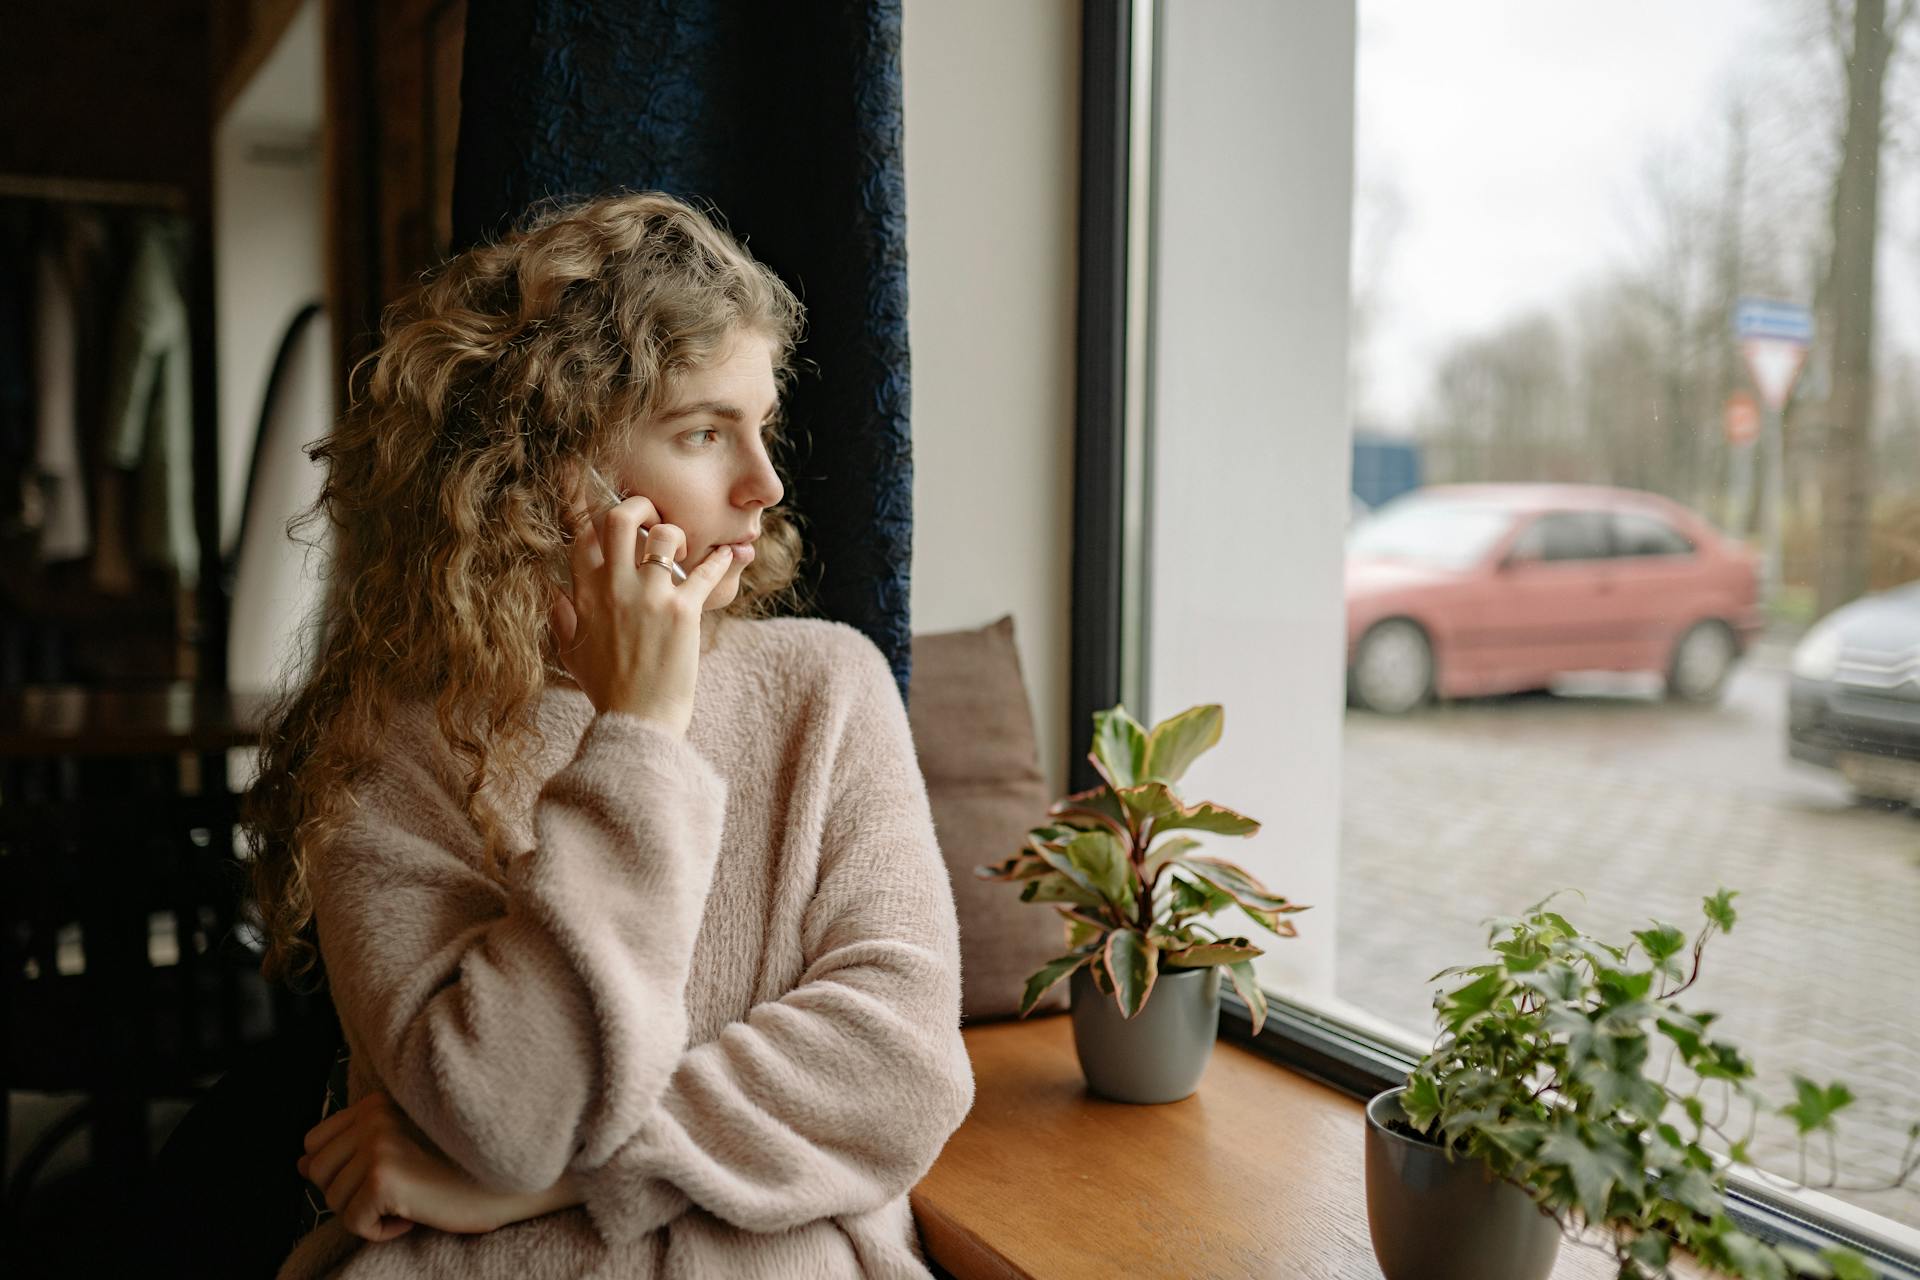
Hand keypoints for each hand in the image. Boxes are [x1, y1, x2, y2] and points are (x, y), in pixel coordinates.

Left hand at [298, 1093, 572, 1239]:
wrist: (512, 1178)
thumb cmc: (466, 1163)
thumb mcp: (406, 1142)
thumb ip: (354, 1142)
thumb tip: (300, 1164)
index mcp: (377, 1101)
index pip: (315, 1141)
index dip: (341, 1168)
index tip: (383, 1176)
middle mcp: (373, 1115)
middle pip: (315, 1172)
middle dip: (349, 1192)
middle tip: (397, 1191)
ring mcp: (376, 1144)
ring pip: (331, 1199)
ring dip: (368, 1212)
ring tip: (410, 1200)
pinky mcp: (382, 1177)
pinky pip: (353, 1221)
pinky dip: (381, 1231)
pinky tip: (414, 1215)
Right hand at [549, 473, 734, 735]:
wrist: (638, 723)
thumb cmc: (607, 691)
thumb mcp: (572, 653)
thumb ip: (562, 618)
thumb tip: (556, 593)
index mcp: (584, 595)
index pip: (581, 534)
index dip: (584, 503)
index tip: (589, 483)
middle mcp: (614, 588)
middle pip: (621, 518)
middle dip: (640, 505)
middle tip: (654, 518)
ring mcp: (649, 597)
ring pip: (665, 535)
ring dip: (680, 535)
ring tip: (686, 551)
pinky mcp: (683, 611)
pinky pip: (706, 571)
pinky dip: (723, 560)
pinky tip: (734, 553)